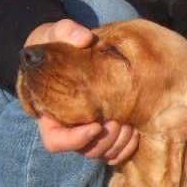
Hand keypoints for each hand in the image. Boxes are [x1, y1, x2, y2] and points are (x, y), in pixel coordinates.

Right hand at [24, 19, 138, 164]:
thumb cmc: (57, 44)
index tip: (95, 126)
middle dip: (104, 139)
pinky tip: (136, 132)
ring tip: (130, 125)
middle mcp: (67, 129)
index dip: (74, 140)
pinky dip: (126, 148)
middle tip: (118, 121)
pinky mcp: (104, 134)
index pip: (56, 141)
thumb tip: (83, 38)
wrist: (74, 52)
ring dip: (118, 143)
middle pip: (84, 150)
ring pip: (102, 153)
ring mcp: (86, 135)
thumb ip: (65, 32)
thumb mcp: (55, 33)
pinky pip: (115, 153)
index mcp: (50, 113)